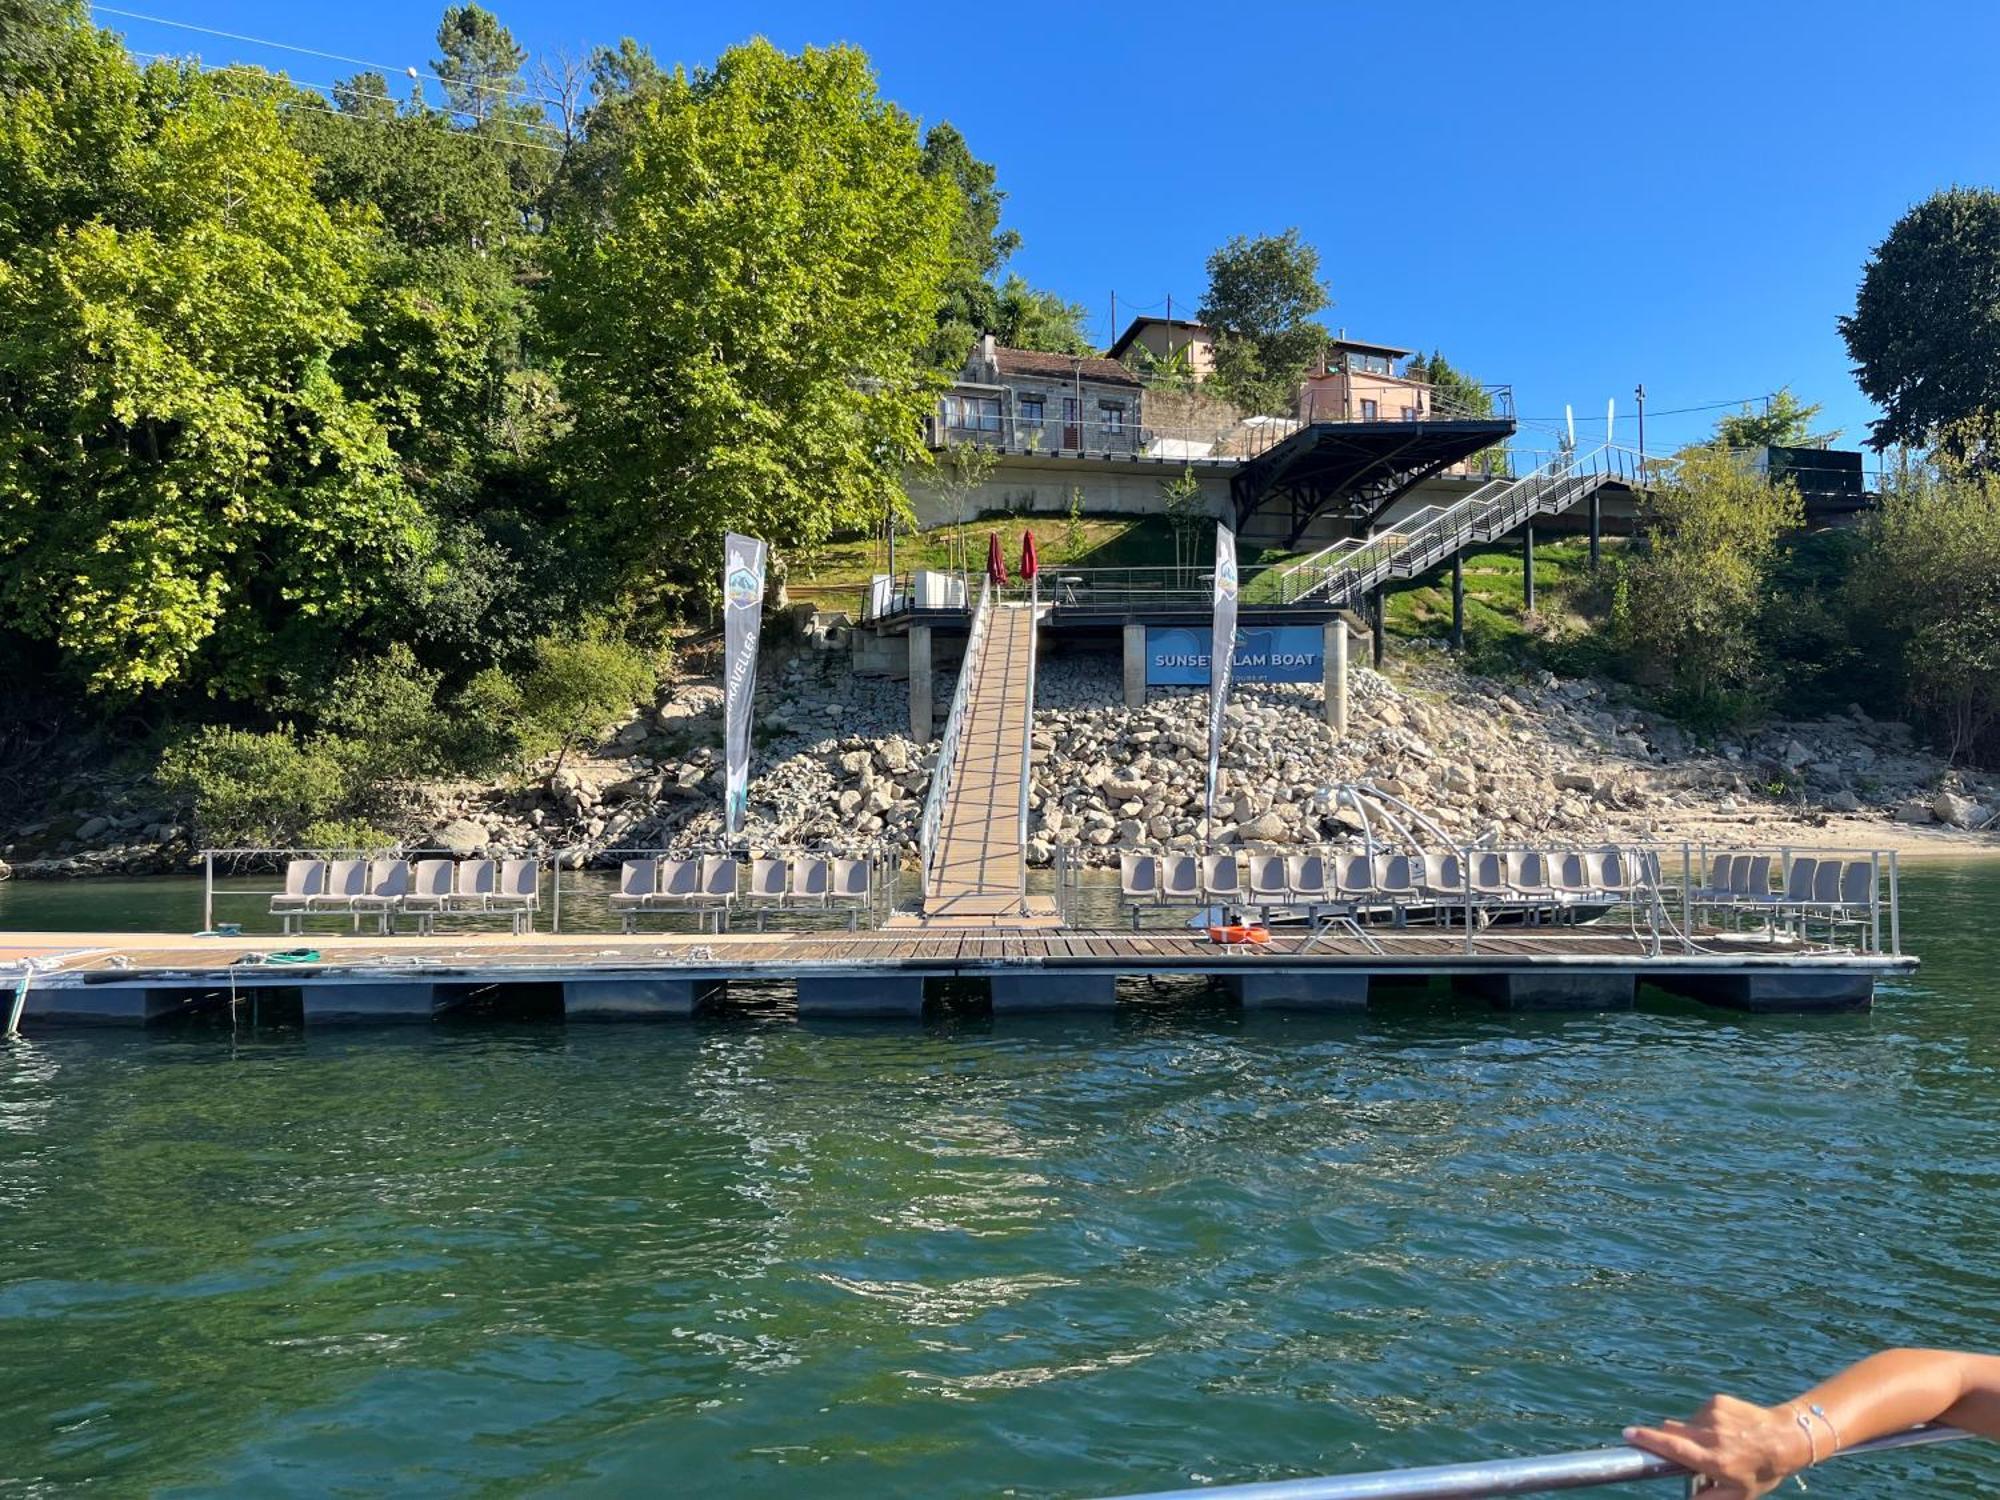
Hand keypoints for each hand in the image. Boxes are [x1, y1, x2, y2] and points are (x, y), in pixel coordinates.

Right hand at [1624, 1394, 1810, 1498]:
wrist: (1787, 1437)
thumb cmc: (1762, 1470)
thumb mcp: (1740, 1494)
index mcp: (1715, 1461)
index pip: (1673, 1447)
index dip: (1648, 1440)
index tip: (1628, 1434)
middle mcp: (1712, 1436)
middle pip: (1671, 1432)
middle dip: (1668, 1440)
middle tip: (1686, 1450)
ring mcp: (1714, 1415)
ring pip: (1685, 1424)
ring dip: (1691, 1433)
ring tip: (1718, 1442)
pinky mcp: (1717, 1401)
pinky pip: (1698, 1413)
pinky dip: (1704, 1422)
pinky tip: (1724, 1429)